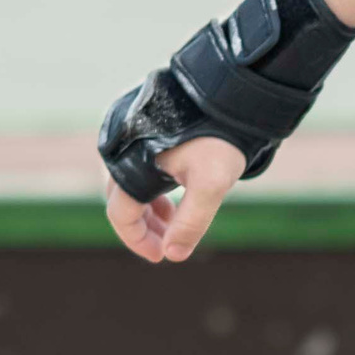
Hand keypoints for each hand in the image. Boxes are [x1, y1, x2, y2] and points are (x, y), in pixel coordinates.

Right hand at [103, 135, 244, 263]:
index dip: (138, 241)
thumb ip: (192, 222)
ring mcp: (134, 144)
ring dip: (152, 212)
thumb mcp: (211, 184)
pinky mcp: (148, 137)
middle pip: (124, 202)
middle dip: (146, 228)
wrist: (233, 97)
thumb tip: (173, 255)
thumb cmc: (220, 139)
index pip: (121, 215)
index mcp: (131, 166)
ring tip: (175, 226)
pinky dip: (156, 193)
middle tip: (168, 245)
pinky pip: (143, 173)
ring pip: (134, 188)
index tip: (161, 257)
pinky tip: (177, 203)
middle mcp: (124, 154)